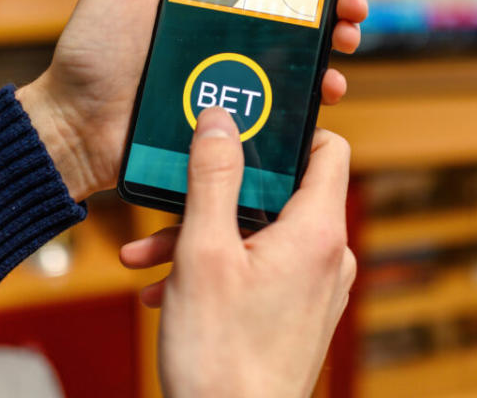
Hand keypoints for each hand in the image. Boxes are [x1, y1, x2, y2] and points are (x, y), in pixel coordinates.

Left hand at [17, 0, 377, 200]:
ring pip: (307, 39)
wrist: (82, 125)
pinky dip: (319, 83)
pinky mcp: (242, 97)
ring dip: (339, 33)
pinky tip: (328, 84)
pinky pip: (292, 88)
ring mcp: (238, 56)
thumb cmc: (97, 44)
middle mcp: (230, 11)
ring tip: (347, 37)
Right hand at [121, 107, 354, 397]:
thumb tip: (221, 120)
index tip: (247, 128)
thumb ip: (212, 178)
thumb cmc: (220, 356)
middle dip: (217, 195)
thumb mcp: (204, 252)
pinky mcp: (298, 312)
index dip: (289, 132)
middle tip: (172, 200)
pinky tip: (166, 288)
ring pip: (261, 234)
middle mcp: (328, 256)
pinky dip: (219, 268)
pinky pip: (261, 269)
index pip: (328, 149)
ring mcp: (316, 287)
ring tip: (148, 258)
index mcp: (317, 231)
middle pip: (280, 193)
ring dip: (205, 236)